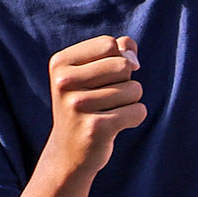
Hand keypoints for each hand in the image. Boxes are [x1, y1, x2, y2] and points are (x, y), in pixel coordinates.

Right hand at [46, 35, 146, 178]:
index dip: (117, 59)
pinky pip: (137, 111)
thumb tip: (133, 56)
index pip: (109, 45)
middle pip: (123, 65)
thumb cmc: (86, 104)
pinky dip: (135, 117)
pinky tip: (115, 126)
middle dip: (126, 81)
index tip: (101, 78)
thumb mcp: (92, 73)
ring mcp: (77, 106)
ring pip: (133, 89)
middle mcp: (64, 82)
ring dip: (130, 101)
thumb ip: (116, 52)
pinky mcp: (95, 128)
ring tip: (109, 112)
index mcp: (59, 63)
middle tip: (106, 98)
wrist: (69, 152)